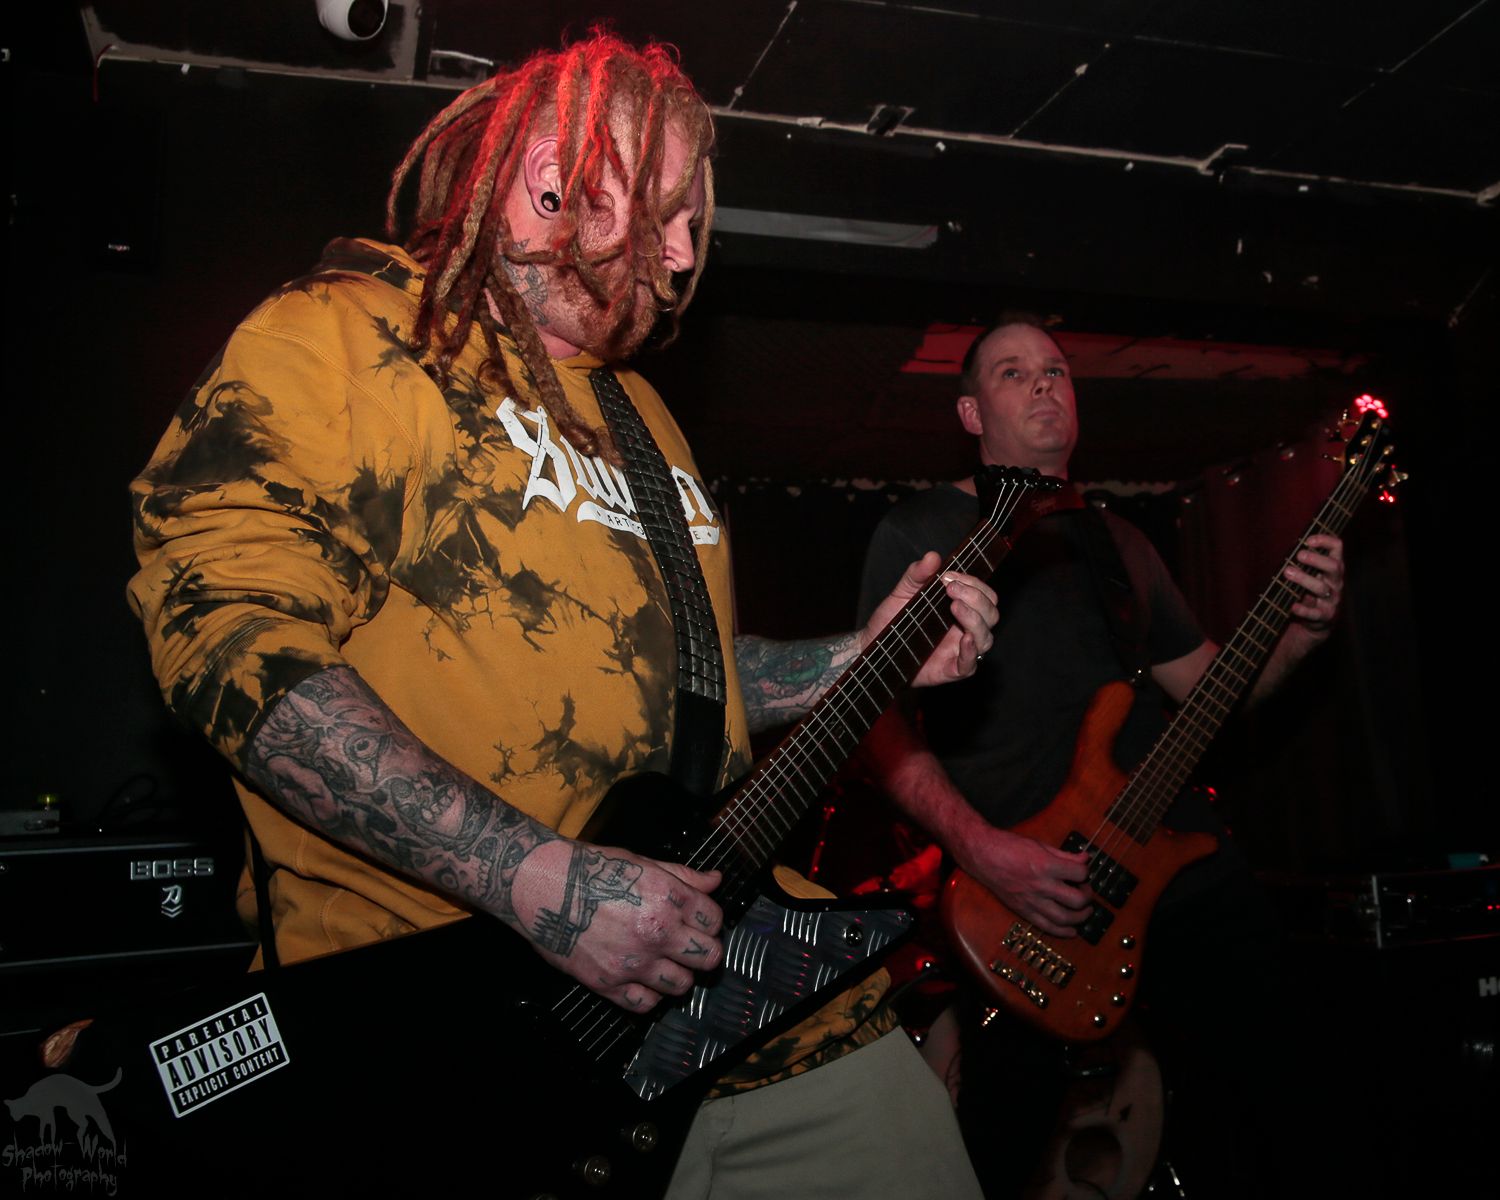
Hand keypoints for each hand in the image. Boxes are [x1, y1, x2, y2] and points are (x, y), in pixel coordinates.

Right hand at [508, 839, 722, 1011]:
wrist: (543, 887)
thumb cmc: (590, 870)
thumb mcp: (642, 863)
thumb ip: (683, 875)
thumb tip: (715, 881)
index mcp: (668, 898)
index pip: (714, 920)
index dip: (709, 921)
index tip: (700, 922)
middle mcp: (657, 932)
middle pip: (709, 957)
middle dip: (705, 951)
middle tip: (691, 947)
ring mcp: (634, 961)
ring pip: (682, 985)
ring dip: (679, 975)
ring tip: (665, 963)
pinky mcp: (609, 982)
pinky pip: (646, 1003)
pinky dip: (649, 995)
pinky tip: (642, 980)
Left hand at [864, 552, 998, 686]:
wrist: (873, 644)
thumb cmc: (892, 619)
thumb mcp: (903, 592)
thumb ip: (917, 575)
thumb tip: (932, 557)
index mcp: (961, 607)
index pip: (984, 594)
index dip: (973, 583)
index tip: (949, 576)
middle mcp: (965, 628)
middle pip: (990, 613)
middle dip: (975, 597)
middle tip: (951, 589)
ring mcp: (960, 650)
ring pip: (986, 637)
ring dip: (975, 619)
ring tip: (955, 607)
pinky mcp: (951, 670)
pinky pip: (970, 664)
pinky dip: (971, 650)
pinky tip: (965, 638)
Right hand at [962, 827, 1090, 937]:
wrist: (983, 856)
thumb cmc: (1009, 846)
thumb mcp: (1039, 844)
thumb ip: (1064, 854)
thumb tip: (1085, 858)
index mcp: (1045, 864)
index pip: (1080, 873)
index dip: (1086, 872)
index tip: (1082, 871)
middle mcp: (1040, 885)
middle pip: (1077, 900)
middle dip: (1087, 897)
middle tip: (1086, 892)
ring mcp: (1032, 900)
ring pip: (1064, 918)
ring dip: (1080, 917)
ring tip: (1084, 911)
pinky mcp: (1023, 910)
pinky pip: (1046, 927)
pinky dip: (1062, 932)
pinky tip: (1071, 930)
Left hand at [1285, 533, 1343, 633]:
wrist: (1315, 620)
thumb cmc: (1309, 589)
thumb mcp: (1310, 572)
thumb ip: (1304, 561)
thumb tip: (1289, 545)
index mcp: (1333, 567)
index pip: (1337, 547)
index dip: (1325, 541)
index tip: (1308, 540)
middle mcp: (1336, 582)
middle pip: (1333, 567)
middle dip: (1316, 560)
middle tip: (1299, 555)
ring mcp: (1332, 599)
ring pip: (1321, 589)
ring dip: (1304, 579)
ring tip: (1287, 573)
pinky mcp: (1325, 616)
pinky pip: (1315, 613)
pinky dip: (1303, 609)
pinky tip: (1293, 606)